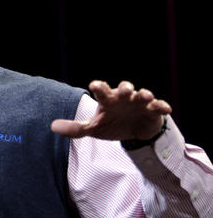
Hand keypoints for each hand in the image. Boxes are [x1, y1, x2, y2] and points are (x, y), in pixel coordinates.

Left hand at [51, 80, 171, 140]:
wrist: (134, 132)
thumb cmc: (112, 124)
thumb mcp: (94, 128)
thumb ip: (75, 128)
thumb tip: (52, 126)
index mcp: (108, 100)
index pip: (102, 91)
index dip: (99, 87)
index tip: (94, 85)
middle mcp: (124, 98)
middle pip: (124, 88)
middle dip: (125, 88)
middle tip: (124, 90)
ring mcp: (139, 103)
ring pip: (143, 94)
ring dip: (144, 94)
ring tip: (144, 96)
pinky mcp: (153, 110)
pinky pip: (158, 106)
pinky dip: (161, 106)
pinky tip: (165, 109)